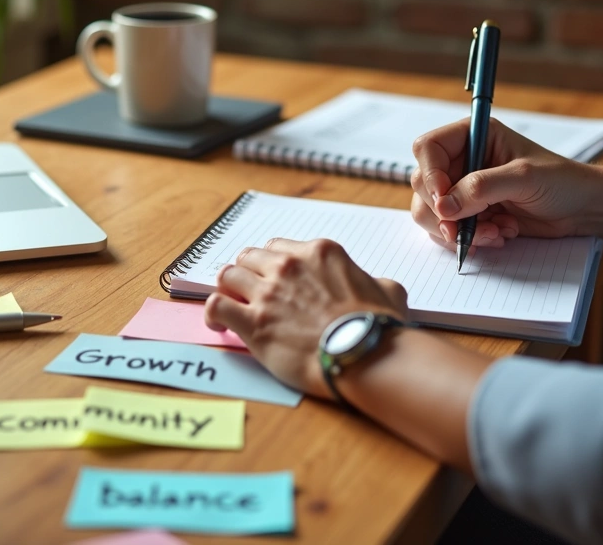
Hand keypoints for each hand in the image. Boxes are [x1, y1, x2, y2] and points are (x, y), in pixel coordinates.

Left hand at [203, 238, 407, 397]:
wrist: (363, 355)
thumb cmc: (378, 327)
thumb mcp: (389, 291)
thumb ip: (374, 282)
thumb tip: (377, 286)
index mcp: (319, 253)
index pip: (279, 247)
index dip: (273, 264)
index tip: (272, 277)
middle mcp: (289, 266)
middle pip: (250, 256)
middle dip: (248, 272)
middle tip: (249, 290)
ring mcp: (268, 293)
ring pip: (229, 275)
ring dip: (229, 289)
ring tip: (232, 303)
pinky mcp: (252, 322)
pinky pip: (215, 304)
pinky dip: (213, 312)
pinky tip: (219, 323)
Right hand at [410, 117, 598, 251]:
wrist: (581, 208)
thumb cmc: (561, 181)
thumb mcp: (523, 178)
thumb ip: (481, 188)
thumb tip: (443, 206)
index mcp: (472, 136)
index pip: (427, 148)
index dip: (429, 174)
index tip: (443, 200)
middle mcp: (461, 160)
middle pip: (422, 184)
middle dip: (444, 211)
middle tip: (466, 228)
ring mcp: (462, 189)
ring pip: (430, 212)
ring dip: (458, 230)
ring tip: (495, 233)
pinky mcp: (468, 215)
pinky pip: (447, 231)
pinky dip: (468, 240)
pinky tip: (499, 235)